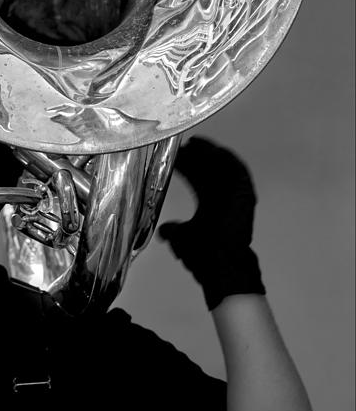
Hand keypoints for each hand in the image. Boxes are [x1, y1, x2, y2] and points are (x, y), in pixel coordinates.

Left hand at [158, 136, 265, 309]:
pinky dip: (230, 162)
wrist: (220, 267)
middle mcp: (223, 199)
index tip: (175, 157)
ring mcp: (235, 197)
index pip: (196, 179)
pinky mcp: (246, 197)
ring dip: (211, 155)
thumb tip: (163, 231)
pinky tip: (217, 151)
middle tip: (184, 145)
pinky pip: (240, 173)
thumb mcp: (181, 238)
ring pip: (223, 169)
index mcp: (209, 206)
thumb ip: (173, 231)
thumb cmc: (203, 255)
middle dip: (196, 157)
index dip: (186, 167)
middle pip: (208, 170)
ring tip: (197, 143)